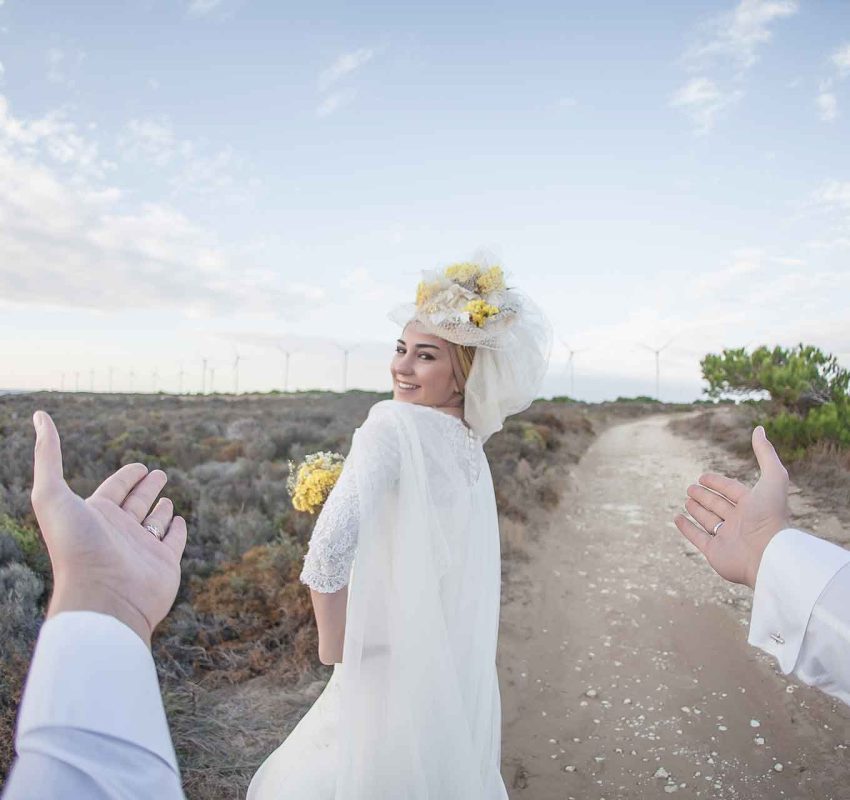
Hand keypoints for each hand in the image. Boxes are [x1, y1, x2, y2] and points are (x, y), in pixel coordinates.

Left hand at [30, 410, 187, 646]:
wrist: (102, 598)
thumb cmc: (76, 548)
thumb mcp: (52, 495)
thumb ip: (48, 456)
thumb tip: (40, 416)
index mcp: (95, 515)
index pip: (115, 489)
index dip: (127, 476)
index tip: (140, 466)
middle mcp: (118, 531)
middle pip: (136, 503)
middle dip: (147, 487)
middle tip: (159, 474)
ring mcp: (142, 548)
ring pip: (154, 522)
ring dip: (161, 509)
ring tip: (168, 499)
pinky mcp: (165, 563)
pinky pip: (173, 542)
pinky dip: (177, 530)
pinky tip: (178, 521)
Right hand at [673, 425, 790, 588]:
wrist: (767, 555)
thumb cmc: (770, 516)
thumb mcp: (773, 478)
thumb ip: (766, 454)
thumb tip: (759, 428)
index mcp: (753, 506)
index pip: (732, 490)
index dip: (717, 482)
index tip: (703, 476)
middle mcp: (740, 522)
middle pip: (718, 505)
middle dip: (704, 496)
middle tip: (690, 487)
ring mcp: (727, 538)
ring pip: (708, 521)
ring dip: (696, 510)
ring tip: (686, 500)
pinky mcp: (714, 553)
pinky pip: (697, 538)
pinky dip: (686, 528)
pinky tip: (676, 518)